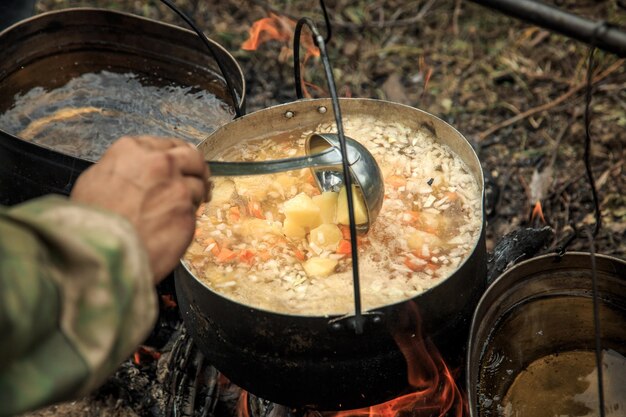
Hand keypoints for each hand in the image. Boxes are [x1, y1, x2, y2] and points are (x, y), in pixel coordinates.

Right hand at [70, 136, 210, 281]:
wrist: (100, 252)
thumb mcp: (94, 180)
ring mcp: (177, 187)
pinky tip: (174, 227)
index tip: (178, 164)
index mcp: (132, 150)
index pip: (166, 145)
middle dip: (196, 167)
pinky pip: (195, 211)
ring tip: (181, 208)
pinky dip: (189, 217)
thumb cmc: (91, 222)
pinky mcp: (188, 212)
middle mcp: (160, 164)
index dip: (174, 157)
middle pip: (192, 157)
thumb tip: (133, 172)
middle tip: (197, 178)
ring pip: (198, 185)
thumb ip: (123, 168)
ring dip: (193, 195)